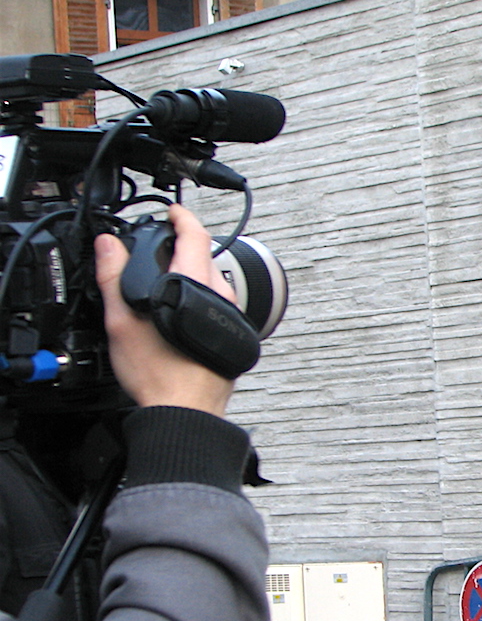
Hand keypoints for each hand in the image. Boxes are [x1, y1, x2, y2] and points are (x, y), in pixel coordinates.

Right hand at [96, 204, 237, 416]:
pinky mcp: (234, 333)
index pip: (195, 235)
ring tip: (167, 283)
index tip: (174, 212)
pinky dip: (203, 297)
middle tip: (161, 249)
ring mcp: (231, 315)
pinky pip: (219, 303)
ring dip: (193, 274)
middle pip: (205, 257)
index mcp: (195, 284)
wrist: (185, 408)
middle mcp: (221, 296)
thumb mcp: (122, 321)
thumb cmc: (159, 372)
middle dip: (183, 248)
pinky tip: (182, 312)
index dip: (182, 217)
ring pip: (214, 281)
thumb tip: (108, 245)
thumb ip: (114, 276)